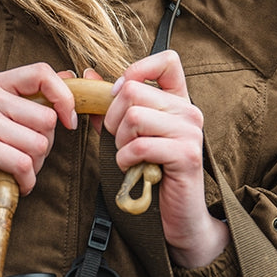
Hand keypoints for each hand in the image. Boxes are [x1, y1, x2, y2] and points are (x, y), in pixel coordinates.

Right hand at [0, 63, 76, 243]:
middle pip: (47, 118)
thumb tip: (69, 75)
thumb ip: (28, 100)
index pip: (42, 73)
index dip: (65, 97)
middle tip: (21, 158)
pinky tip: (13, 183)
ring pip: (39, 144)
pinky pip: (24, 165)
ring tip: (12, 170)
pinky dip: (25, 181)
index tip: (68, 121)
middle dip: (44, 147)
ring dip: (34, 166)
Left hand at [102, 51, 229, 267]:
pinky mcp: (186, 155)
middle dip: (112, 118)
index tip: (120, 95)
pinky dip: (125, 160)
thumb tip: (86, 75)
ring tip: (129, 157)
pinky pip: (139, 145)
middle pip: (132, 91)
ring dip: (119, 142)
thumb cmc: (149, 172)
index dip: (137, 70)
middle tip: (120, 141)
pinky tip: (133, 169)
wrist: (177, 216)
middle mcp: (189, 110)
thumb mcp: (127, 133)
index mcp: (178, 100)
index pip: (168, 59)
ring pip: (133, 117)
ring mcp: (191, 131)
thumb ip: (109, 105)